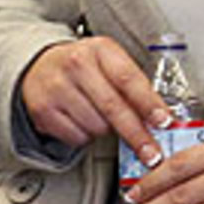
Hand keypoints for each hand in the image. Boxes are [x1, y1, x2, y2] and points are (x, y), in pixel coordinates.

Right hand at [20, 35, 171, 164]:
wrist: (39, 66)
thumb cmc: (84, 66)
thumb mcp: (110, 61)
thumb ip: (134, 84)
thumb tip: (161, 117)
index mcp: (100, 49)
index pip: (128, 79)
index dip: (148, 103)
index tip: (165, 122)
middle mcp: (76, 65)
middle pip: (113, 107)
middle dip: (137, 135)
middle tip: (153, 154)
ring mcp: (57, 87)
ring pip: (97, 126)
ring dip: (107, 131)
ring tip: (101, 115)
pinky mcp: (43, 110)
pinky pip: (78, 137)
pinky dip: (87, 136)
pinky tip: (82, 120)